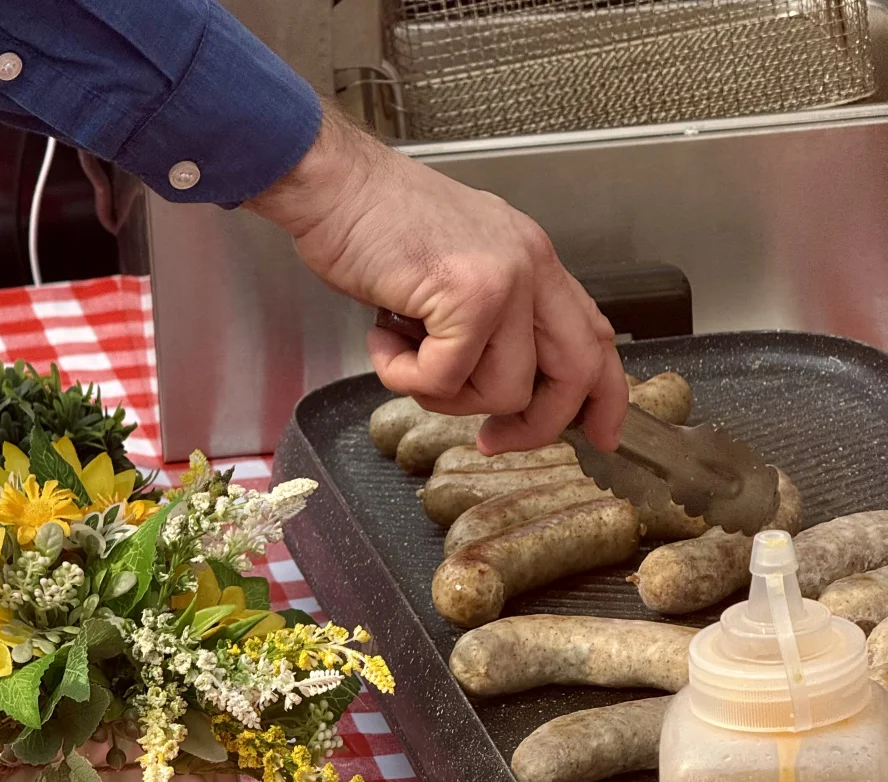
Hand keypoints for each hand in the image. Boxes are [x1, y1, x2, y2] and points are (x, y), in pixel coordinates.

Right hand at [246, 100, 626, 452]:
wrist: (331, 185)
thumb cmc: (373, 225)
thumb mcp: (454, 267)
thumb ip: (490, 315)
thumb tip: (502, 380)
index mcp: (534, 260)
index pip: (594, 334)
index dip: (606, 394)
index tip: (599, 435)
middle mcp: (531, 265)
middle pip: (574, 373)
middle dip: (534, 426)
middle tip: (490, 441)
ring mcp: (505, 279)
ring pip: (504, 390)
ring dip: (445, 395)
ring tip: (406, 355)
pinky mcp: (467, 296)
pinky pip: (444, 380)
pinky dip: (402, 376)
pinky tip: (382, 338)